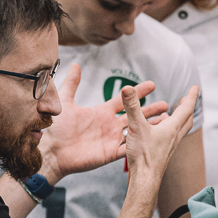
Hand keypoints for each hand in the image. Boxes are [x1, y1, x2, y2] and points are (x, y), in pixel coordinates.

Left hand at [39, 64, 168, 179]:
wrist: (51, 151)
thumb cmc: (56, 128)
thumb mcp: (65, 101)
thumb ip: (72, 84)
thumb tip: (76, 64)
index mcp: (101, 112)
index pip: (124, 100)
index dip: (137, 92)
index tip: (152, 85)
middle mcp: (109, 125)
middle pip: (135, 115)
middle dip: (151, 110)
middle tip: (167, 104)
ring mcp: (110, 139)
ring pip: (136, 131)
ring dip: (151, 126)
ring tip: (167, 121)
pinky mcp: (109, 153)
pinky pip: (129, 148)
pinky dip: (141, 143)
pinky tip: (154, 138)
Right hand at [123, 83, 198, 191]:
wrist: (145, 180)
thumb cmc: (143, 156)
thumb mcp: (136, 127)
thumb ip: (132, 107)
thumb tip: (127, 88)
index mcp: (171, 128)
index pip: (186, 108)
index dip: (191, 96)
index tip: (196, 87)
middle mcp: (174, 137)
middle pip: (186, 119)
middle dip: (187, 107)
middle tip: (185, 100)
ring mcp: (169, 147)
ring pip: (179, 130)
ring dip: (177, 119)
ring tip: (170, 114)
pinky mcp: (162, 154)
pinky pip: (170, 138)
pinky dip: (168, 130)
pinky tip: (157, 133)